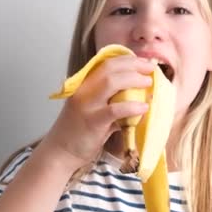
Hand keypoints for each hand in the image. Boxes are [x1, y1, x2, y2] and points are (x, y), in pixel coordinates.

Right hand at [40, 55, 154, 169]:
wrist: (60, 152)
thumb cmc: (79, 131)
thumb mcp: (94, 109)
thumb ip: (111, 100)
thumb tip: (139, 94)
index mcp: (84, 84)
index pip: (106, 63)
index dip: (128, 60)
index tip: (144, 63)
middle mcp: (84, 90)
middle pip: (110, 68)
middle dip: (134, 65)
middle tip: (151, 69)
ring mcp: (87, 105)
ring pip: (111, 82)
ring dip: (134, 80)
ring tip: (149, 83)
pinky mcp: (92, 122)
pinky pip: (115, 110)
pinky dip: (132, 106)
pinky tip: (144, 108)